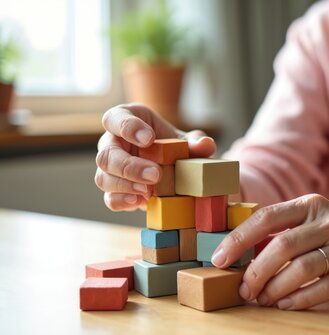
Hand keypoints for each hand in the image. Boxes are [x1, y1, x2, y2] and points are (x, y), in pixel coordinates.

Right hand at [95, 103, 215, 210]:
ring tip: (148, 191)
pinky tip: (141, 202)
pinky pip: (110, 198)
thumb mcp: (185, 140)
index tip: (149, 139)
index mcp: (125, 120)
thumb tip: (206, 145)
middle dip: (129, 166)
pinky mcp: (115, 190)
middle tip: (155, 174)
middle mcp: (111, 143)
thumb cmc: (172, 145)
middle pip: (106, 154)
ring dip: (126, 186)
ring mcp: (110, 169)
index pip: (114, 119)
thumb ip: (195, 142)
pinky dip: (123, 202)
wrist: (171, 166)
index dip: (128, 128)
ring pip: (103, 177)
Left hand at [211, 194, 328, 309]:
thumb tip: (239, 251)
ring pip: (302, 269)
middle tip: (243, 290)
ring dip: (275, 289)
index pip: (267, 217)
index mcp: (310, 205)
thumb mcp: (313, 216)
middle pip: (283, 246)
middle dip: (256, 271)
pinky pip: (323, 289)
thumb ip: (282, 228)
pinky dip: (299, 299)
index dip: (239, 239)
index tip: (219, 258)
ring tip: (261, 300)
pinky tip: (284, 304)